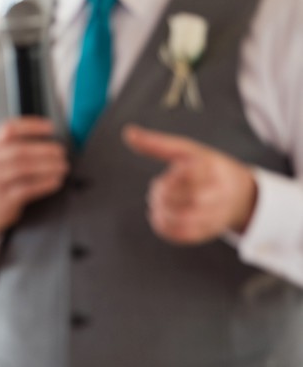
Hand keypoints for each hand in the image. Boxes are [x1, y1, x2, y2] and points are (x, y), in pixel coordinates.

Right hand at [0, 117, 67, 247]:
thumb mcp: (0, 159)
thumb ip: (19, 146)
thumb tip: (52, 139)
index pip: (8, 129)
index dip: (30, 126)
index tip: (50, 127)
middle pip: (20, 150)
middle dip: (45, 150)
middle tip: (61, 152)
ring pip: (25, 169)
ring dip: (48, 167)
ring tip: (63, 167)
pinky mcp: (5, 198)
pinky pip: (28, 188)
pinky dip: (45, 184)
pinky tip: (56, 181)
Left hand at [123, 125, 257, 242]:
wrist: (239, 194)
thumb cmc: (204, 168)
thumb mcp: (186, 151)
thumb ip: (157, 144)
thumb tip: (127, 132)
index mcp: (212, 167)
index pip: (189, 174)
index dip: (171, 179)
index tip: (166, 177)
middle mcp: (219, 191)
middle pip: (187, 198)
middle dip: (163, 195)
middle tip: (157, 190)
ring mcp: (216, 213)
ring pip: (184, 219)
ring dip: (161, 212)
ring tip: (156, 205)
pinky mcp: (209, 230)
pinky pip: (184, 234)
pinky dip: (165, 227)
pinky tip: (159, 217)